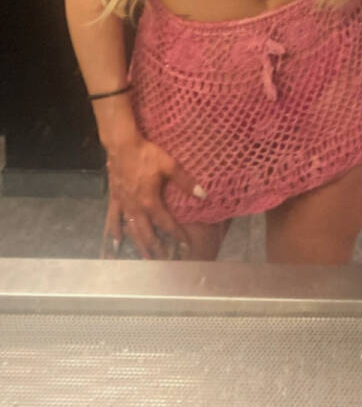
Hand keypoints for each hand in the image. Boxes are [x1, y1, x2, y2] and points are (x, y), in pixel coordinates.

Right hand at [100, 131, 206, 260]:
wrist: (122, 146)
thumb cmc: (147, 154)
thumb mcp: (169, 165)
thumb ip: (185, 181)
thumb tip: (203, 194)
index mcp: (151, 202)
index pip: (167, 223)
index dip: (177, 235)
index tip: (185, 246)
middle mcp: (136, 208)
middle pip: (147, 233)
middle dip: (157, 247)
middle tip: (164, 260)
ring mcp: (124, 205)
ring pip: (131, 230)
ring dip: (138, 245)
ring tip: (144, 258)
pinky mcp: (114, 199)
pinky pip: (113, 219)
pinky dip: (114, 231)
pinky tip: (115, 242)